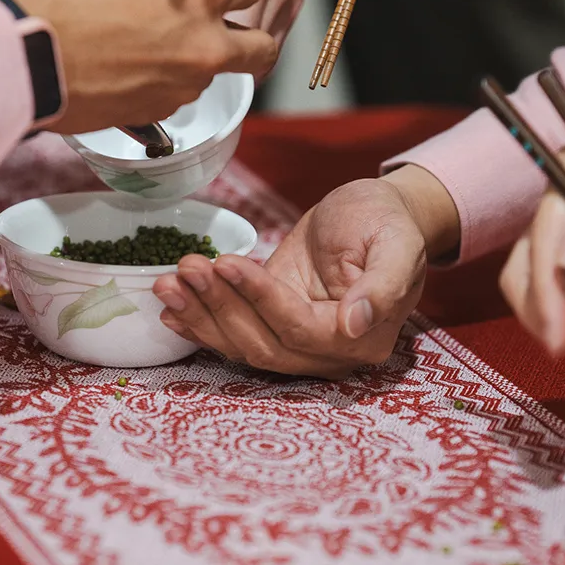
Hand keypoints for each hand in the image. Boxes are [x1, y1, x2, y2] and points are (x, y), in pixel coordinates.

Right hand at [1, 0, 277, 134]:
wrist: (23, 55)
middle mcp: (204, 44)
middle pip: (261, 48)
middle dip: (249, 38)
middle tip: (218, 30)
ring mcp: (184, 84)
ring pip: (214, 72)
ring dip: (195, 60)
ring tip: (144, 46)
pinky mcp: (159, 113)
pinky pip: (177, 94)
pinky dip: (162, 83)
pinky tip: (125, 68)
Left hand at [152, 167, 459, 376]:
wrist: (375, 212)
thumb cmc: (388, 221)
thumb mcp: (395, 242)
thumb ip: (382, 286)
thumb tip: (356, 325)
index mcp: (362, 338)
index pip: (299, 328)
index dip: (260, 299)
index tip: (226, 263)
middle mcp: (328, 352)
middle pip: (263, 343)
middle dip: (219, 307)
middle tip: (186, 268)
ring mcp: (298, 342)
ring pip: (242, 342)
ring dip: (201, 314)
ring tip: (169, 281)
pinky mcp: (273, 323)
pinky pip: (235, 334)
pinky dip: (200, 324)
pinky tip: (170, 309)